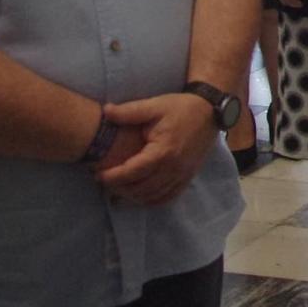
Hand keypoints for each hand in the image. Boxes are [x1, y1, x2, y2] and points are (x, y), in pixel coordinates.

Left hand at [94, 94, 215, 205]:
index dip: (112, 177)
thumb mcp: (154, 105)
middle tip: (103, 182)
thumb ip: (129, 111)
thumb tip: (105, 111)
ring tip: (117, 189)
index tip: (97, 175)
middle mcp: (174, 168)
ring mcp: (182, 175)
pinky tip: (138, 196)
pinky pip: (167, 198)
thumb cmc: (180, 108)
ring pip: (152, 197)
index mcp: (164, 151)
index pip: (132, 172)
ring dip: (132, 197)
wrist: (210, 111)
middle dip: (118, 189)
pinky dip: (150, 201)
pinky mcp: (187, 178)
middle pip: (140, 189)